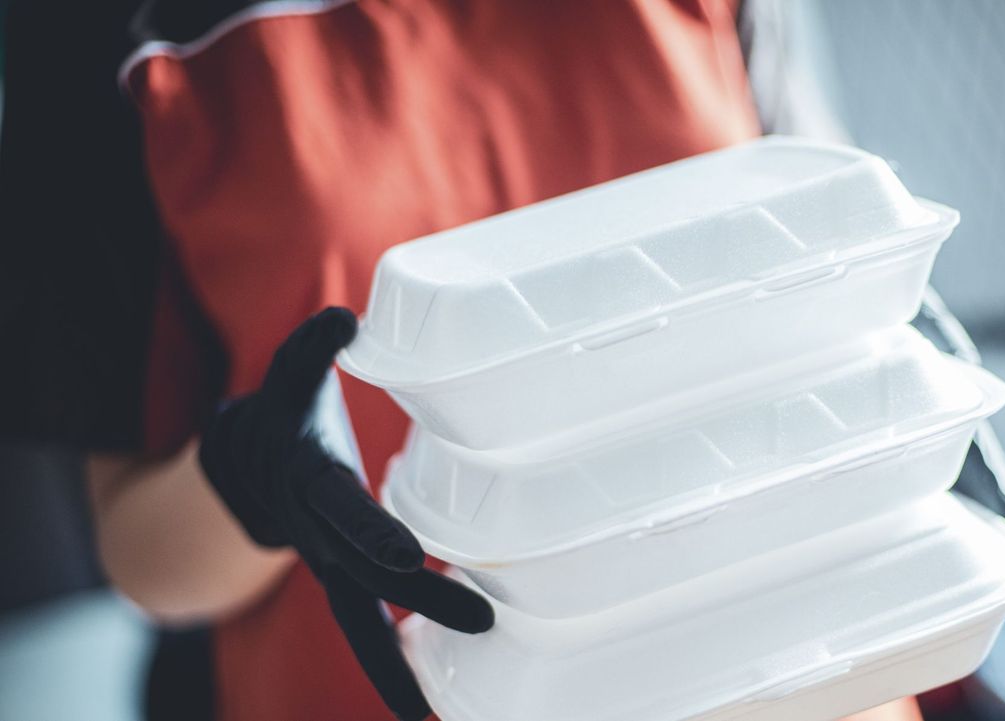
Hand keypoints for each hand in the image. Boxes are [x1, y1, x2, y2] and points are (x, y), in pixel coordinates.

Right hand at [199, 307, 492, 720]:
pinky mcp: (342, 579)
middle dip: (421, 602)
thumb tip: (344, 318)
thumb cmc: (283, 417)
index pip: (344, 509)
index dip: (373, 531)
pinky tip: (423, 704)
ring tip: (429, 711)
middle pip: (369, 574)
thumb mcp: (285, 379)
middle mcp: (319, 535)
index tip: (409, 558)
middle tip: (484, 621)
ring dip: (395, 663)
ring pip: (362, 619)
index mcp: (312, 482)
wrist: (244, 470)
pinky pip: (363, 630)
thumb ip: (310, 350)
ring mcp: (329, 565)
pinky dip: (387, 668)